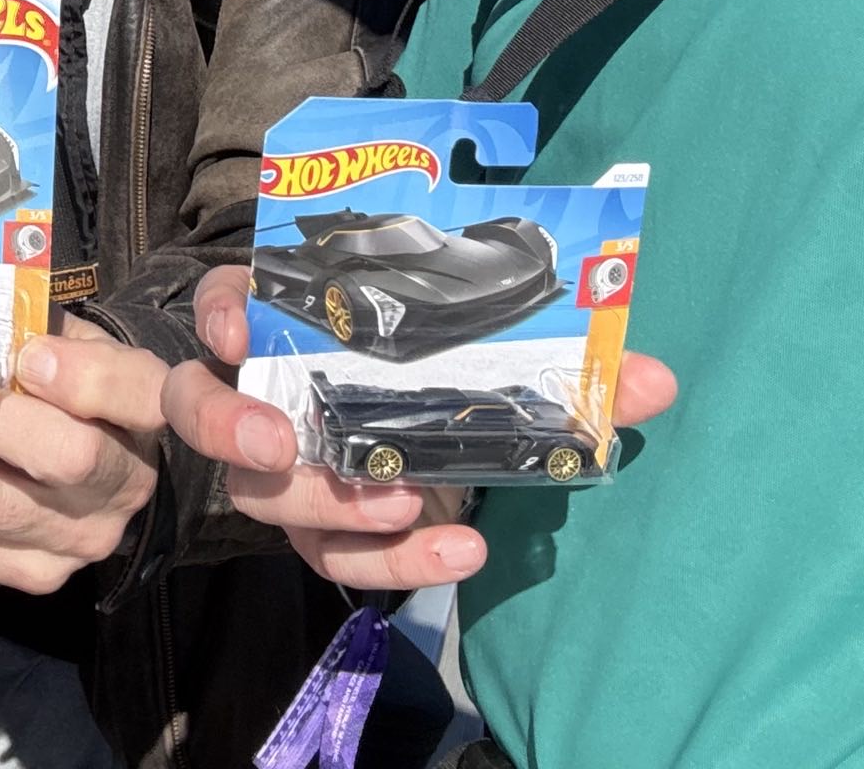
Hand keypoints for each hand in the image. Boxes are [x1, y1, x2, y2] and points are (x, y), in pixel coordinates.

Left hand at [0, 315, 164, 595]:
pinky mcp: (33, 572)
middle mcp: (124, 489)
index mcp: (144, 416)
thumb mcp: (74, 342)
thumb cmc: (73, 386)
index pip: (135, 397)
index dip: (82, 378)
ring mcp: (79, 541)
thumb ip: (40, 331)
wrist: (91, 464)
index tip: (28, 358)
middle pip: (57, 456)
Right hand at [163, 266, 677, 591]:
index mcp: (287, 321)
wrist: (445, 426)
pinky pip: (338, 558)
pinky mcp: (325, 532)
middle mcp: (265, 393)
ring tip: (400, 501)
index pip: (225, 302)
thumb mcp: (496, 343)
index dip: (221, 313)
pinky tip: (459, 549)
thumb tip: (654, 379)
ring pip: (266, 497)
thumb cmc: (451, 362)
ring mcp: (286, 472)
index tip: (235, 329)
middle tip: (283, 439)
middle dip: (233, 427)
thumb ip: (568, 358)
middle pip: (209, 411)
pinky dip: (395, 562)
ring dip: (324, 502)